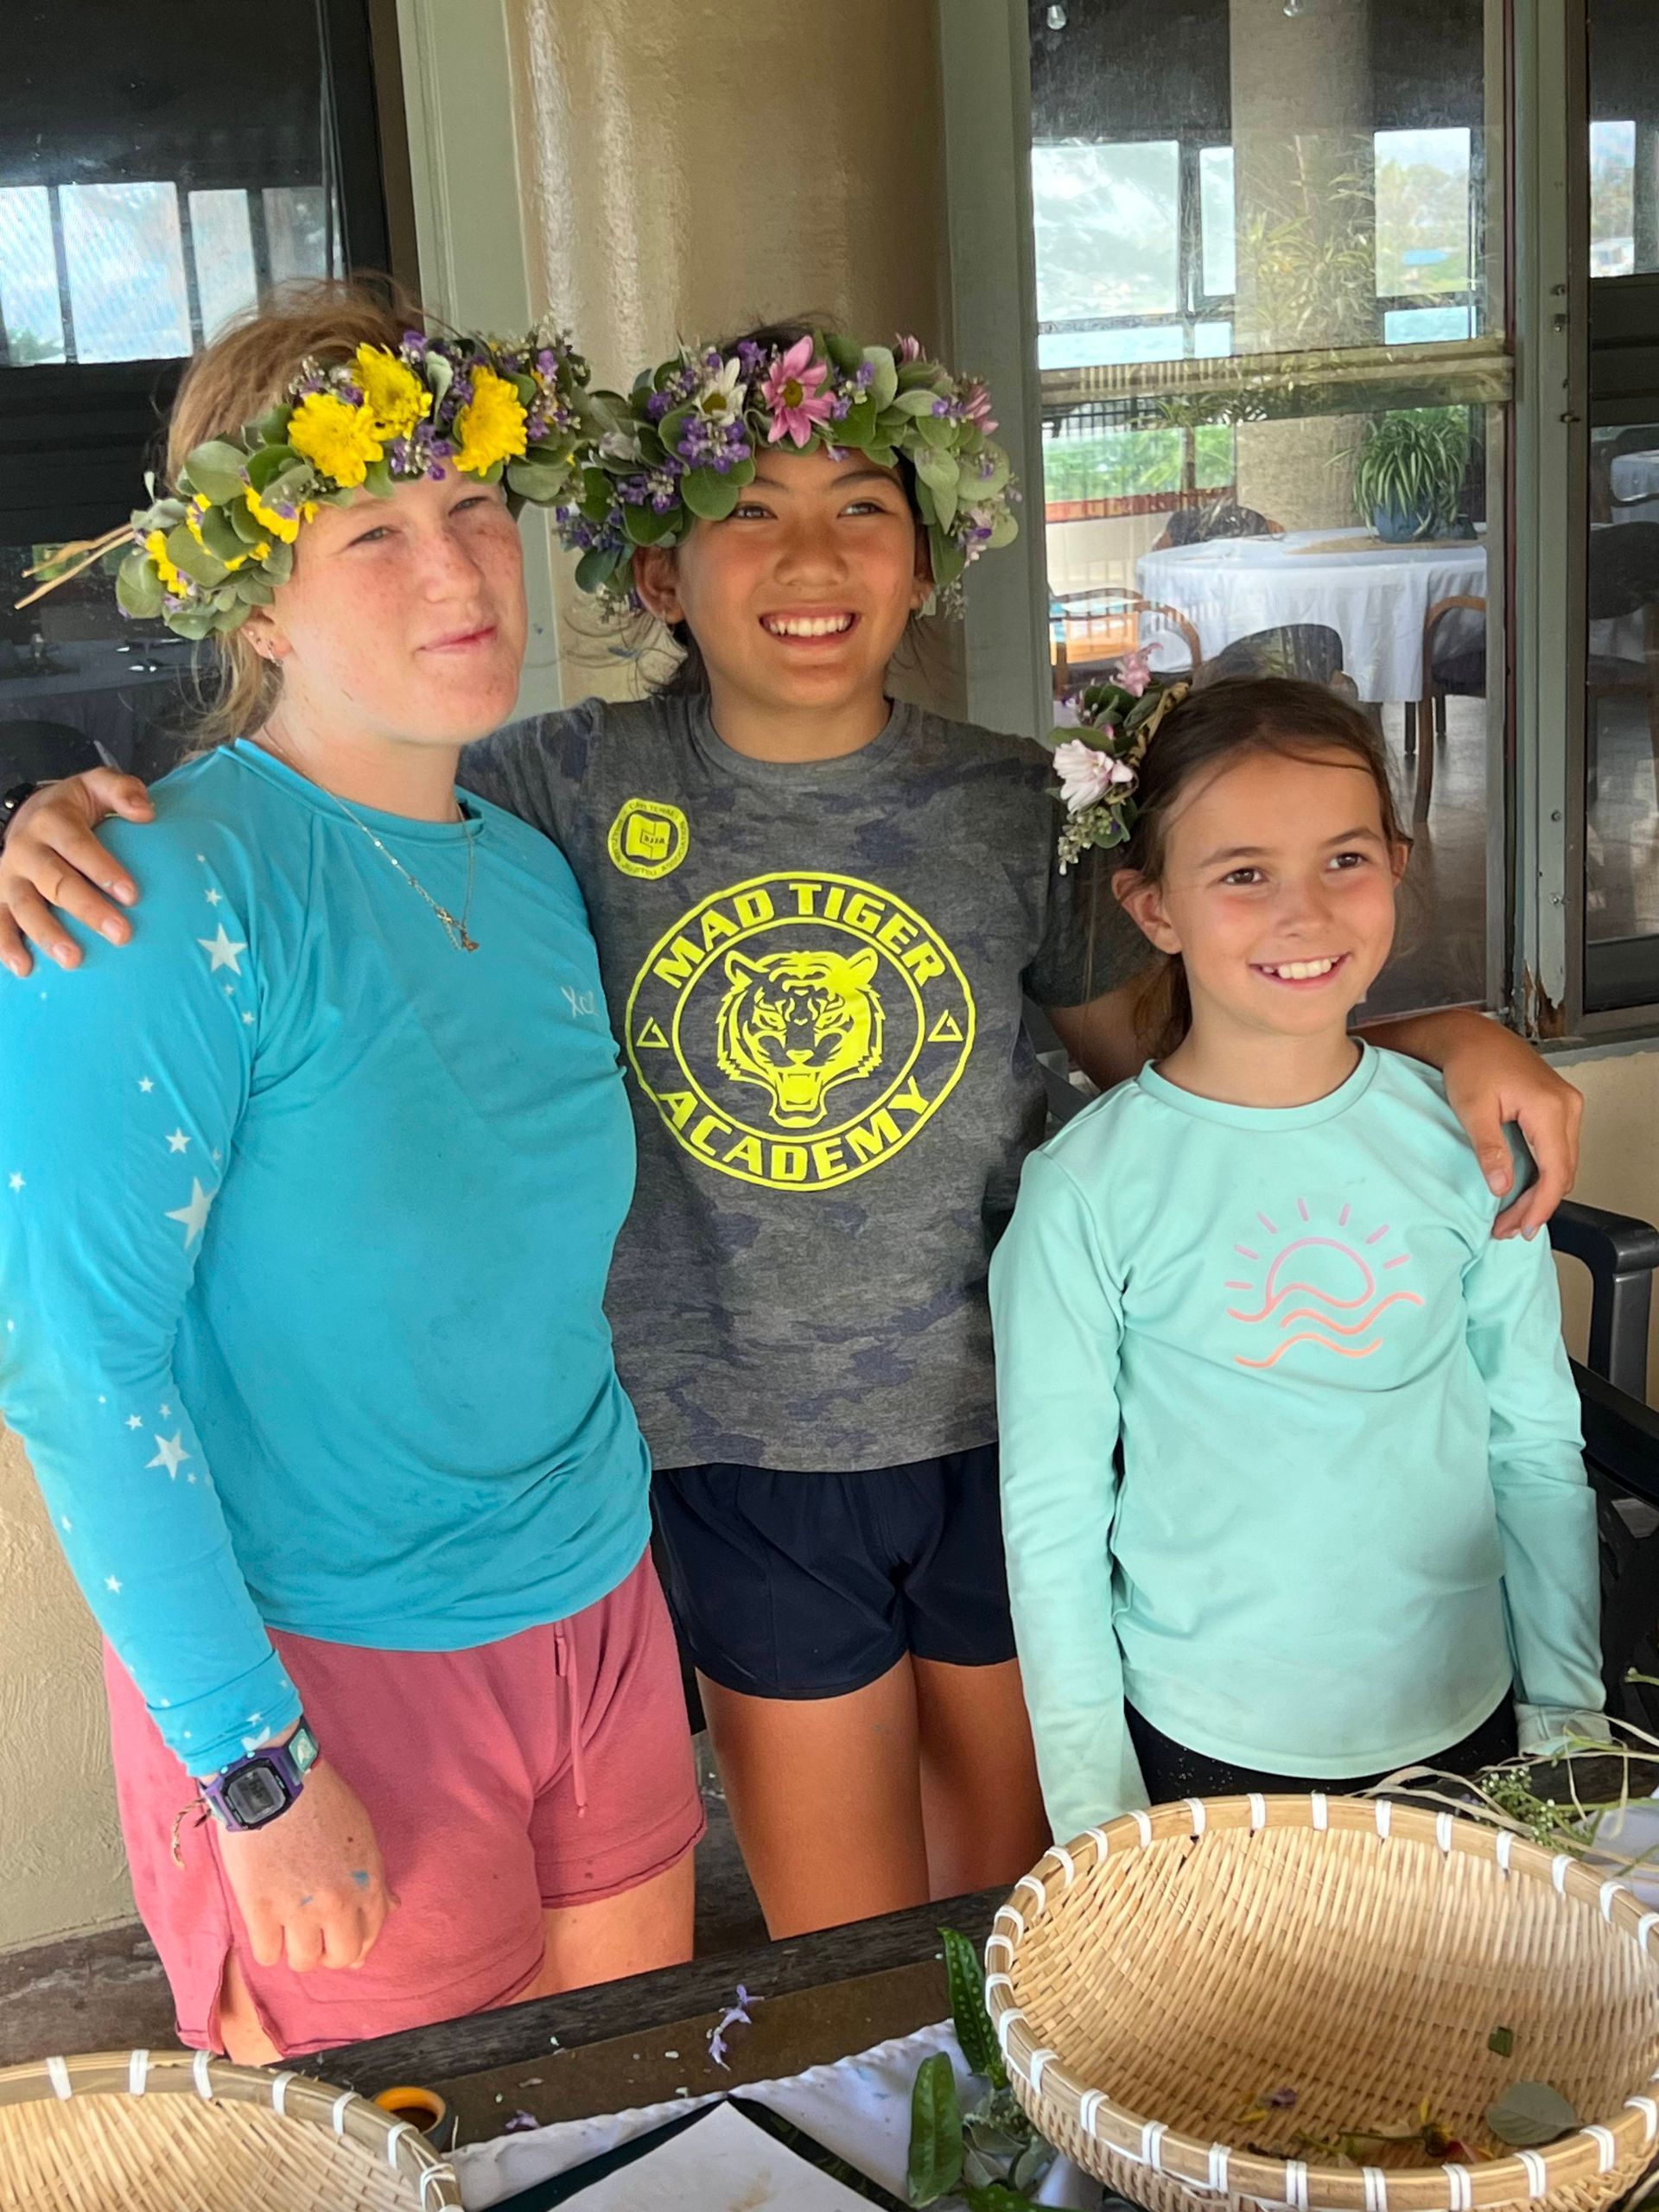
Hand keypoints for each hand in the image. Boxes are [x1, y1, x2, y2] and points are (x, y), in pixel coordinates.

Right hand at [0, 769, 152, 977]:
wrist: (30, 812)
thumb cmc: (75, 807)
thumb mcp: (97, 785)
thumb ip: (123, 791)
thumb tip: (145, 812)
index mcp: (52, 821)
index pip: (78, 846)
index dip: (103, 869)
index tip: (132, 895)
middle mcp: (26, 849)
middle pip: (55, 882)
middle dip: (87, 909)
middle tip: (121, 935)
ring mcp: (9, 875)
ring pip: (25, 907)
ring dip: (47, 935)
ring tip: (73, 960)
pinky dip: (5, 945)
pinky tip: (23, 968)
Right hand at [214, 1753, 395, 1972]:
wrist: (273, 1781)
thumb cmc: (320, 1799)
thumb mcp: (361, 1832)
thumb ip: (375, 1876)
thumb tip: (391, 1906)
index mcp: (367, 1881)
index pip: (370, 1934)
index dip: (357, 1943)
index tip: (341, 1939)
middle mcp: (337, 1902)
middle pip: (340, 1957)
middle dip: (330, 1951)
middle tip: (315, 1935)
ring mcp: (298, 1910)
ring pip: (303, 1961)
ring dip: (297, 1949)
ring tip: (288, 1927)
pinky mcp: (260, 1910)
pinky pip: (267, 1954)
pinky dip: (267, 1945)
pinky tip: (266, 1926)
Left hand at [1438, 1017, 1582, 1238]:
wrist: (1471, 1036)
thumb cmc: (1469, 1064)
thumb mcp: (1472, 1109)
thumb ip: (1489, 1148)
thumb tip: (1502, 1186)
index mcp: (1549, 1108)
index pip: (1556, 1172)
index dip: (1540, 1206)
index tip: (1519, 1228)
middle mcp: (1567, 1106)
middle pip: (1564, 1172)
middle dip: (1538, 1205)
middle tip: (1508, 1228)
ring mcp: (1567, 1105)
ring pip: (1564, 1163)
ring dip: (1542, 1191)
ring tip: (1512, 1215)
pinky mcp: (1560, 1106)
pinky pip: (1559, 1149)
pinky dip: (1544, 1172)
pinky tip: (1523, 1188)